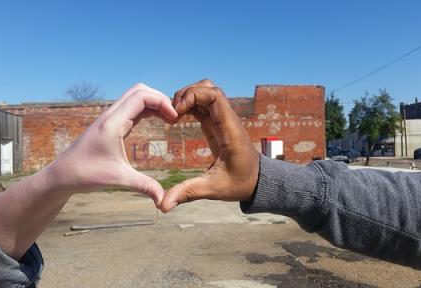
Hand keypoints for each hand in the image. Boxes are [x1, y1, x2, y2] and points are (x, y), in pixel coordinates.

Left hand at [45, 83, 177, 206]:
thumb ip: (144, 186)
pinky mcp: (110, 124)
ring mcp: (110, 118)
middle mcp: (111, 115)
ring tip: (170, 119)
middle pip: (140, 90)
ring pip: (135, 97)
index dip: (162, 102)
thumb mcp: (119, 179)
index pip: (141, 96)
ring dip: (154, 103)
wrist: (63, 175)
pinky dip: (147, 109)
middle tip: (174, 117)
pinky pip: (132, 108)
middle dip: (160, 99)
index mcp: (112, 122)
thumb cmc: (86, 175)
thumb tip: (163, 201)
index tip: (174, 119)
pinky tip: (158, 121)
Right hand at [160, 80, 259, 211]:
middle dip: (187, 93)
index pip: (215, 95)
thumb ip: (188, 193)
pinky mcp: (217, 124)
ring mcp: (222, 120)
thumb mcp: (213, 189)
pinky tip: (178, 118)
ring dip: (188, 97)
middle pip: (208, 88)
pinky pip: (203, 105)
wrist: (258, 182)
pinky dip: (189, 105)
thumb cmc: (240, 184)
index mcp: (229, 129)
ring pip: (205, 93)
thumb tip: (162, 206)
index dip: (193, 95)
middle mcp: (227, 119)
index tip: (177, 112)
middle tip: (171, 112)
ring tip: (172, 114)